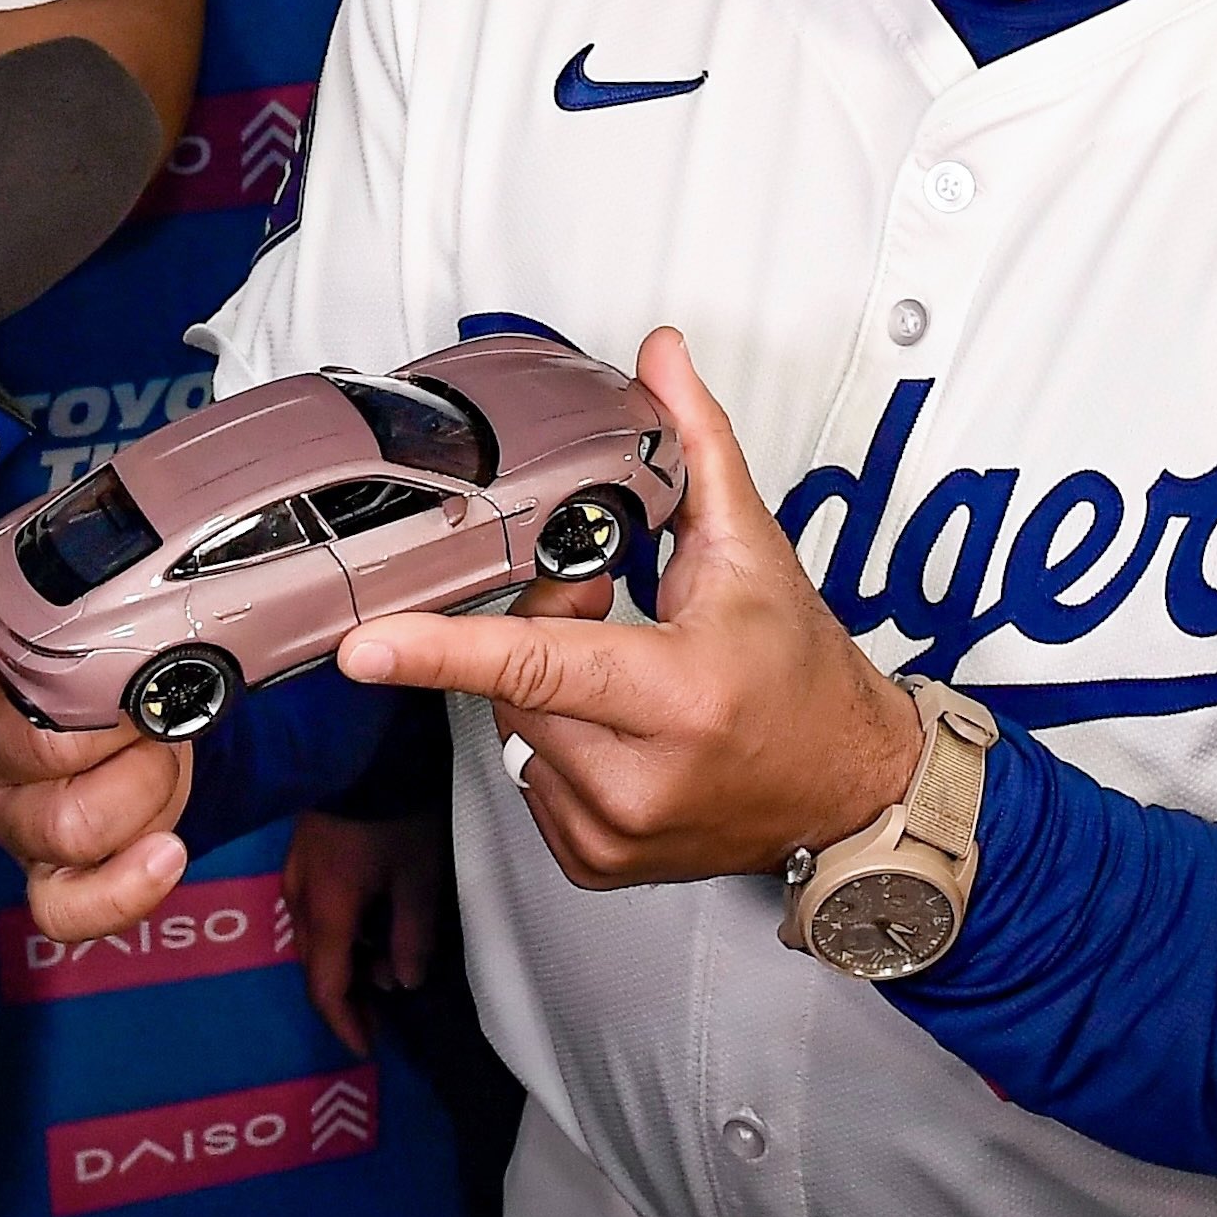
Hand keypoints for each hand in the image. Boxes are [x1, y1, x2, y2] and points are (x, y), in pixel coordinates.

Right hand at [0, 579, 192, 939]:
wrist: (101, 673)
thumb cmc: (60, 637)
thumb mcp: (18, 599)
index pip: (15, 733)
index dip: (89, 710)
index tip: (124, 672)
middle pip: (58, 798)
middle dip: (128, 749)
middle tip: (150, 706)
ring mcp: (17, 827)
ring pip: (75, 841)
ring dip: (142, 791)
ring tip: (158, 748)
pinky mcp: (53, 872)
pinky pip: (67, 913)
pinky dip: (123, 892)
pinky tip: (165, 852)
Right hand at [283, 807, 448, 1055]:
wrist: (366, 743)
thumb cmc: (397, 813)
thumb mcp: (418, 878)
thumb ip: (411, 937)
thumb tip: (402, 983)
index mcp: (326, 908)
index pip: (325, 985)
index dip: (345, 1023)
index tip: (367, 1048)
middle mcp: (299, 894)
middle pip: (314, 962)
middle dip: (348, 992)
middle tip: (383, 1008)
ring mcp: (294, 866)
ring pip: (313, 932)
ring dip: (345, 956)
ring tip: (385, 959)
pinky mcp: (300, 846)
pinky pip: (312, 903)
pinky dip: (338, 926)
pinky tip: (369, 918)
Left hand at [336, 327, 920, 885]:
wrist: (852, 791)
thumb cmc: (803, 676)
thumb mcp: (754, 552)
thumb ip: (696, 445)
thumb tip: (660, 353)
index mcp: (678, 694)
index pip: (538, 663)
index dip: (443, 651)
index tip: (364, 647)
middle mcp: (642, 777)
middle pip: (515, 680)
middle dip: (544, 629)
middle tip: (612, 612)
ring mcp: (615, 834)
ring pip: (514, 727)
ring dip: (546, 690)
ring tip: (624, 675)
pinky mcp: (596, 863)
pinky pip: (529, 778)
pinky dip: (558, 743)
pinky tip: (616, 731)